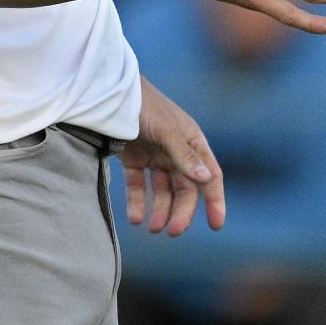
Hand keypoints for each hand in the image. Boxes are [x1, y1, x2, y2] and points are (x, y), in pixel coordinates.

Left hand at [121, 77, 224, 235]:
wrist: (109, 92)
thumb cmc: (144, 106)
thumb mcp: (166, 129)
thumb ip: (183, 154)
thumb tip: (206, 178)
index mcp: (192, 142)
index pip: (210, 176)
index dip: (215, 201)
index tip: (216, 226)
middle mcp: (176, 151)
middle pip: (185, 189)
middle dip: (181, 211)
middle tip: (172, 232)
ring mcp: (155, 156)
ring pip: (162, 191)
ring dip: (160, 210)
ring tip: (152, 228)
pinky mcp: (133, 159)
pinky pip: (138, 186)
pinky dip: (138, 202)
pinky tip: (135, 218)